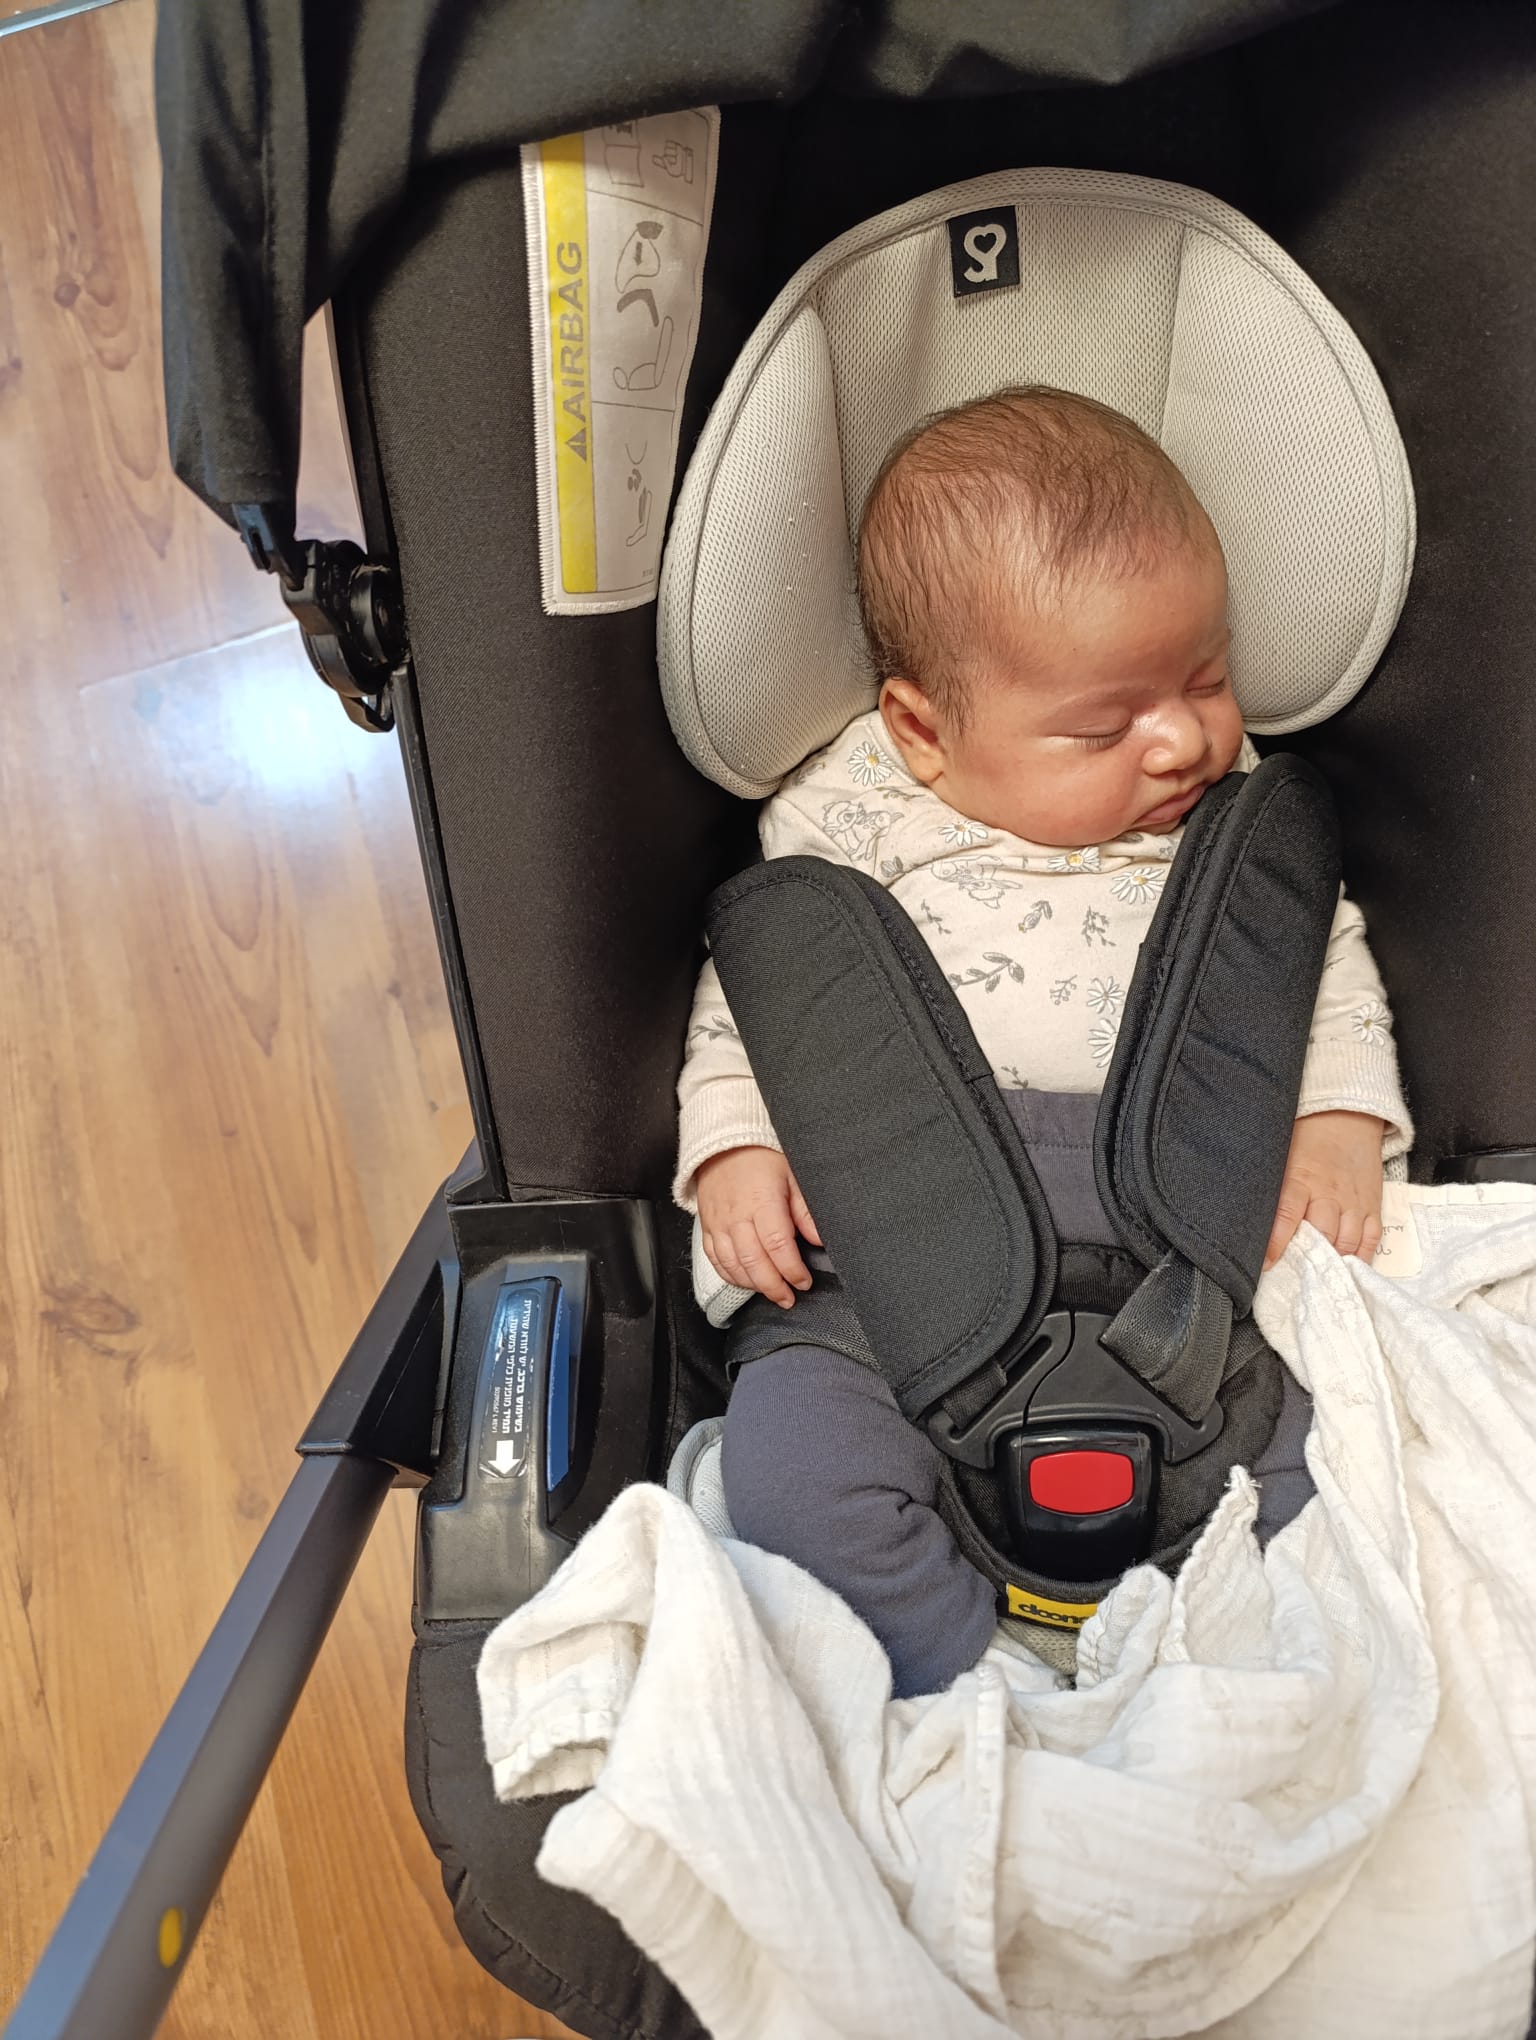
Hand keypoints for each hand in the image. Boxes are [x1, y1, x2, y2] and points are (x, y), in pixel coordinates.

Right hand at [696, 1146, 821, 1307]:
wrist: (724, 1145)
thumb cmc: (762, 1159)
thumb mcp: (792, 1175)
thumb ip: (805, 1210)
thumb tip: (820, 1239)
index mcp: (762, 1202)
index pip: (778, 1246)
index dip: (792, 1270)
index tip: (804, 1282)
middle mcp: (737, 1217)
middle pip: (754, 1262)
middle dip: (773, 1286)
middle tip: (789, 1299)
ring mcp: (719, 1224)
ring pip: (733, 1265)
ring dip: (753, 1285)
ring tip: (772, 1293)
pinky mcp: (707, 1228)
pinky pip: (715, 1260)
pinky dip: (731, 1276)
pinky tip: (747, 1282)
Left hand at [1264, 1110, 1385, 1269]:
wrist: (1347, 1118)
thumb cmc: (1306, 1138)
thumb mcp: (1281, 1157)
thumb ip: (1272, 1187)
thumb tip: (1248, 1218)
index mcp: (1301, 1179)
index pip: (1287, 1215)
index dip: (1276, 1243)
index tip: (1266, 1264)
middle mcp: (1330, 1193)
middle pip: (1323, 1235)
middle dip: (1309, 1260)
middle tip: (1295, 1278)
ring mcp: (1354, 1201)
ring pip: (1347, 1241)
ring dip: (1334, 1262)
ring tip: (1321, 1279)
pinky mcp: (1372, 1205)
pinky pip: (1371, 1237)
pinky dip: (1361, 1257)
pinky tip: (1350, 1270)